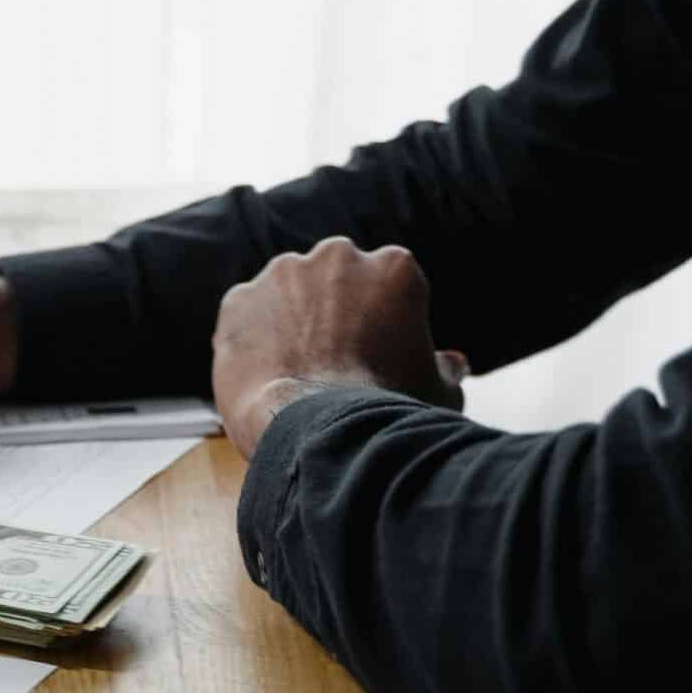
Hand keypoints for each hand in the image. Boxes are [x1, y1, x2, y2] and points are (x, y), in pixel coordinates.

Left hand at [211, 237, 468, 457]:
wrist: (324, 436)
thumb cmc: (391, 415)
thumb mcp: (438, 392)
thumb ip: (445, 368)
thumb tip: (454, 362)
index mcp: (395, 266)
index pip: (386, 283)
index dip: (380, 322)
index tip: (374, 355)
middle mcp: (338, 255)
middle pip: (334, 277)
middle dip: (333, 309)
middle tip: (334, 362)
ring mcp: (282, 274)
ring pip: (287, 292)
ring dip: (289, 321)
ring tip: (297, 374)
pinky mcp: (238, 300)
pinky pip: (245, 316)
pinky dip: (251, 341)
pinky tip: (265, 377)